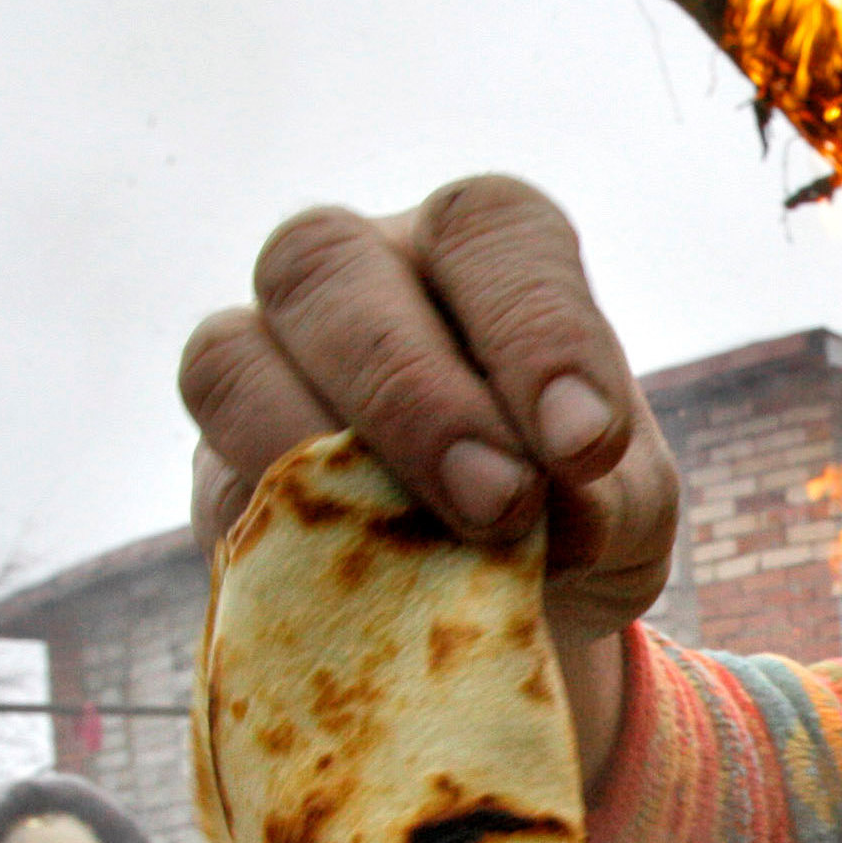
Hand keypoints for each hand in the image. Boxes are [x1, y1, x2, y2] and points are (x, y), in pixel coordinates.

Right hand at [179, 177, 678, 777]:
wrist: (501, 609)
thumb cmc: (577, 514)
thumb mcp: (627, 511)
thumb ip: (609, 501)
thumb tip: (557, 516)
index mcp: (476, 252)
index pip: (492, 233)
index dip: (536, 329)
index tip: (587, 445)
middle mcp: (360, 275)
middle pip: (328, 265)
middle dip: (412, 391)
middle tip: (500, 503)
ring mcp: (269, 361)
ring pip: (231, 354)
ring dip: (311, 446)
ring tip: (405, 544)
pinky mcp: (221, 470)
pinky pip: (214, 479)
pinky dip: (275, 529)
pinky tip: (347, 580)